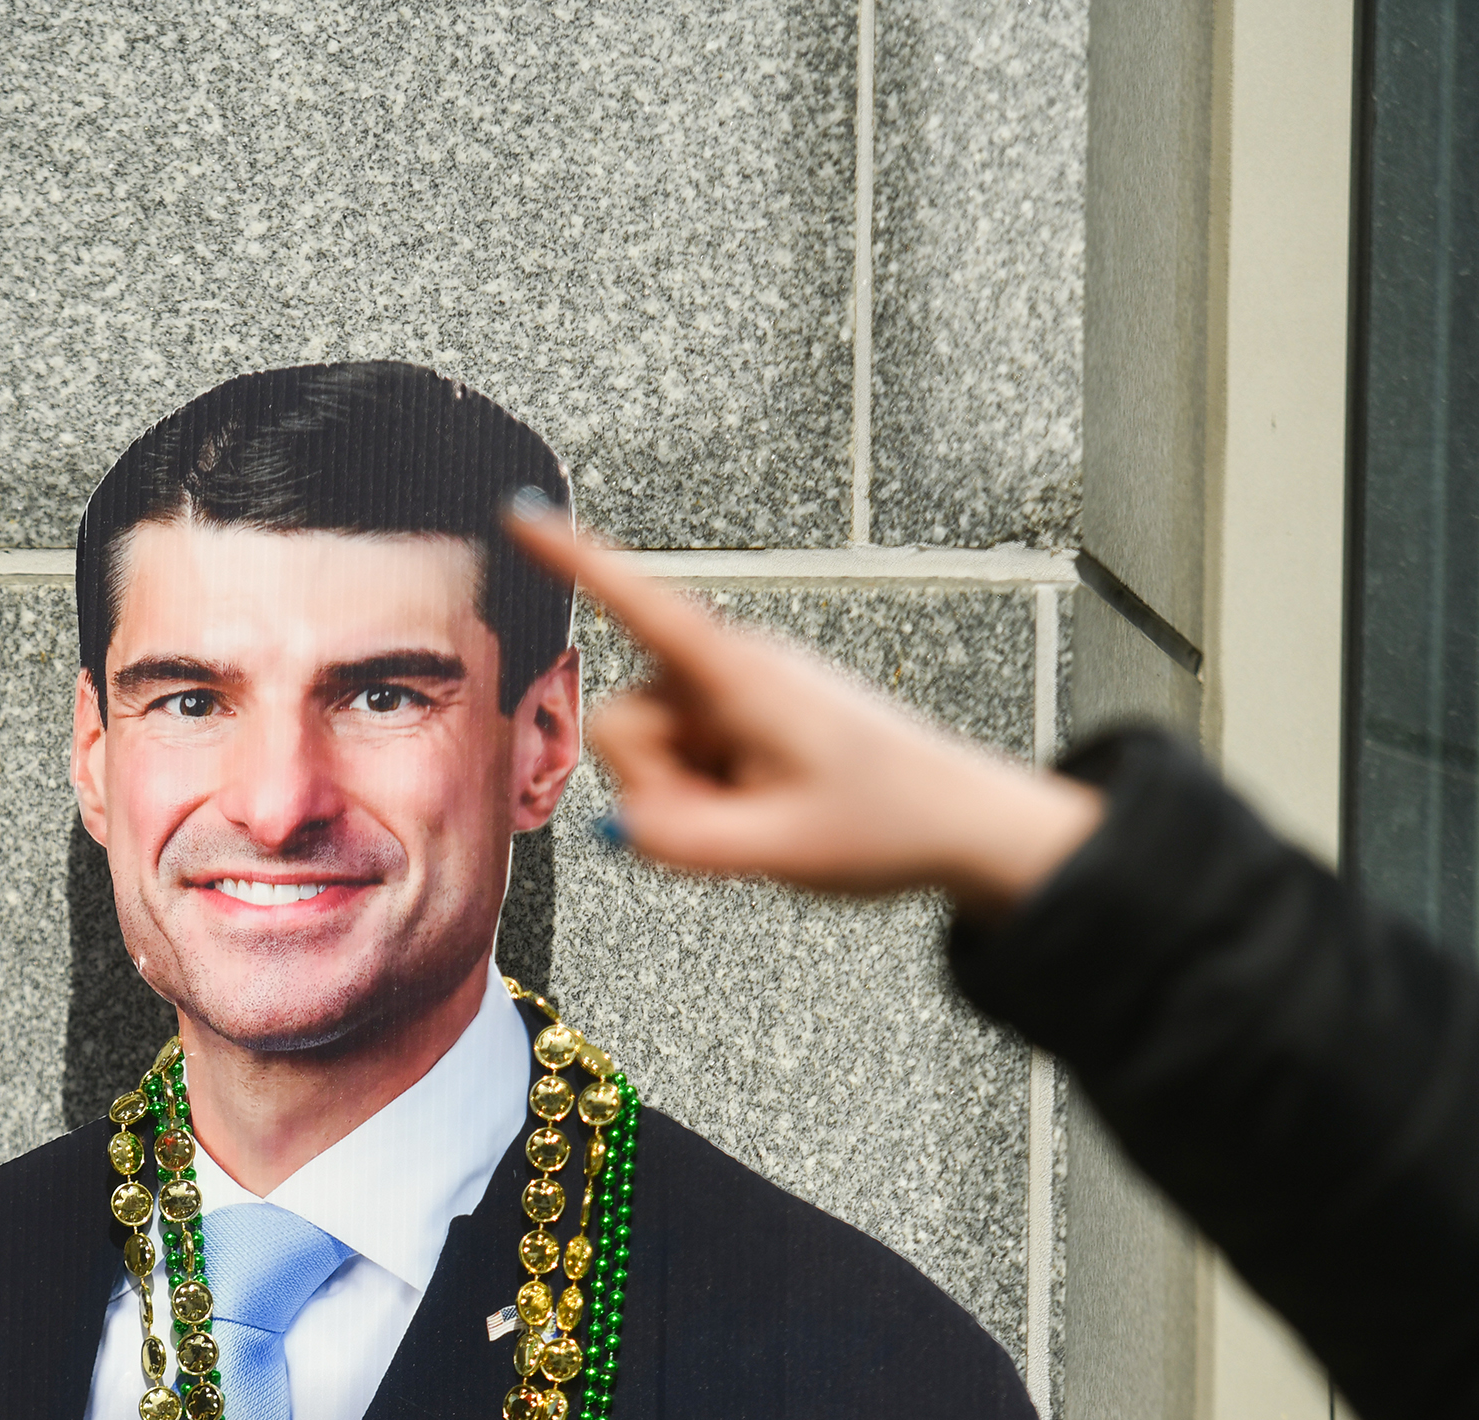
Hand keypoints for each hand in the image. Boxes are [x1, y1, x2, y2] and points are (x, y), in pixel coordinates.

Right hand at [505, 495, 1101, 916]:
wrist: (962, 822)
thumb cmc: (885, 822)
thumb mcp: (776, 850)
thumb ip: (681, 842)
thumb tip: (622, 827)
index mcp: (739, 675)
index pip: (639, 601)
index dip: (573, 558)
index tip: (517, 511)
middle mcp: (731, 668)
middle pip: (624, 720)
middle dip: (659, 782)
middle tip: (740, 821)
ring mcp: (738, 692)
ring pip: (651, 746)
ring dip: (689, 793)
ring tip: (768, 814)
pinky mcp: (747, 716)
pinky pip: (687, 755)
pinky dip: (709, 792)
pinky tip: (772, 809)